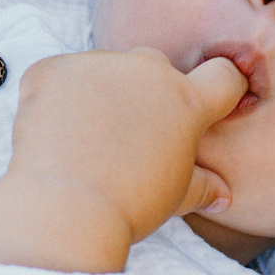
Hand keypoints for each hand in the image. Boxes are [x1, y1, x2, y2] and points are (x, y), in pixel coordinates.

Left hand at [0, 49, 244, 273]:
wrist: (64, 210)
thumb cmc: (128, 207)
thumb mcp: (175, 197)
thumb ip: (203, 186)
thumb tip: (223, 197)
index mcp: (185, 101)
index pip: (223, 76)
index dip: (219, 89)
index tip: (206, 105)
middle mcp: (146, 70)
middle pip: (154, 67)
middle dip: (144, 93)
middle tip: (125, 139)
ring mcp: (97, 64)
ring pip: (102, 71)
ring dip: (96, 95)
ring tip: (81, 144)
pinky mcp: (52, 69)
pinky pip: (56, 77)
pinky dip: (53, 99)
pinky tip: (51, 136)